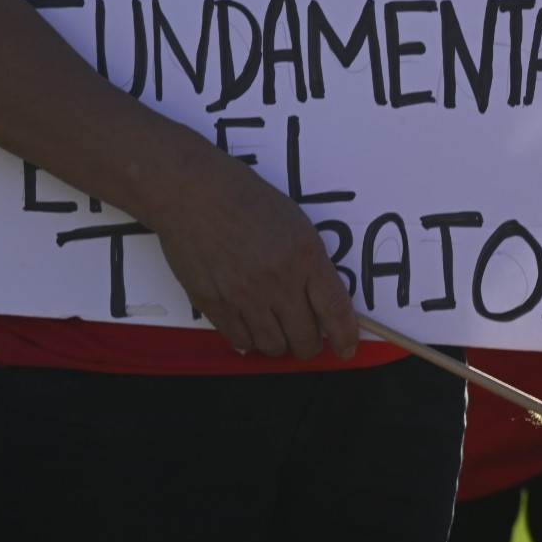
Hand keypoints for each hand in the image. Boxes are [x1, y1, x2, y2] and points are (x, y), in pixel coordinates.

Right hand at [149, 144, 357, 360]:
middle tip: (307, 340)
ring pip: (272, 345)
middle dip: (310, 346)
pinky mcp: (213, 303)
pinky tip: (251, 329)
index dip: (345, 336)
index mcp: (305, 255)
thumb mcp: (296, 224)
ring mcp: (243, 294)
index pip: (335, 308)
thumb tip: (320, 303)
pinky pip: (239, 340)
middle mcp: (277, 279)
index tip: (347, 349)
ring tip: (277, 331)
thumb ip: (311, 264)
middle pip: (304, 337)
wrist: (194, 192)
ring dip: (279, 345)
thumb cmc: (247, 201)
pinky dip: (249, 341)